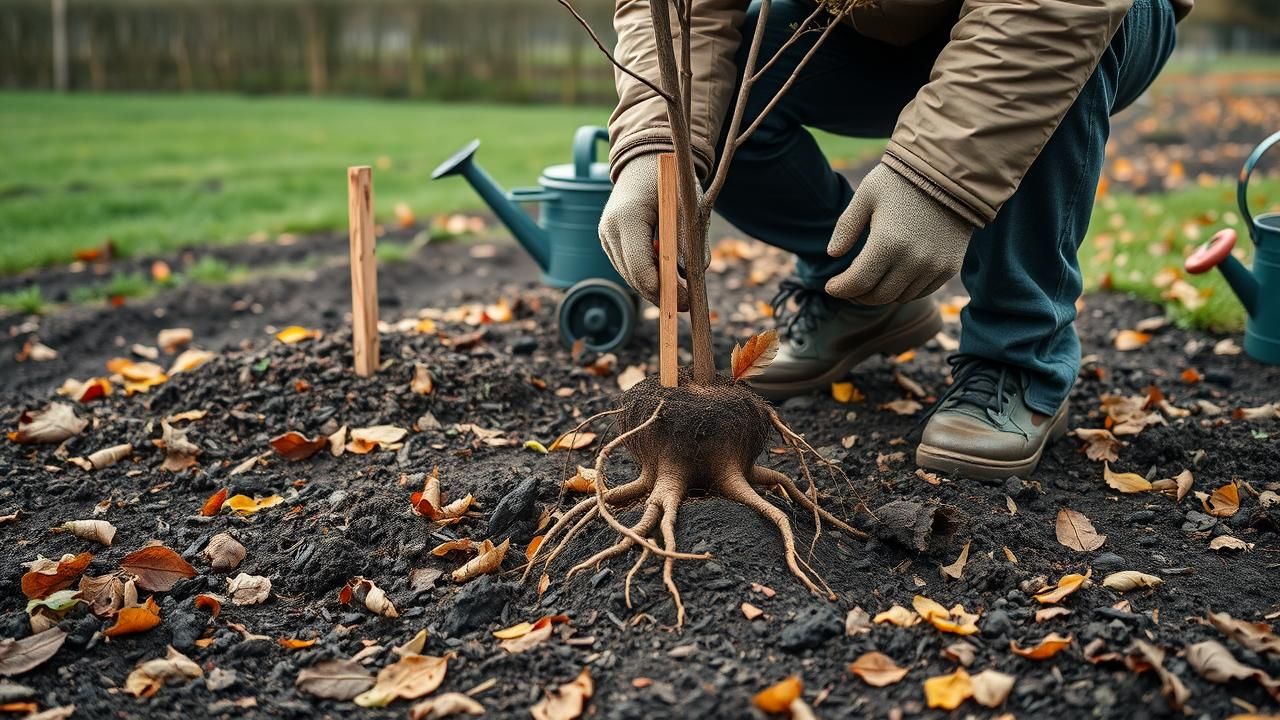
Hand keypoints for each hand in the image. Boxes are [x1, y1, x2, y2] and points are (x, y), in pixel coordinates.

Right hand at [599, 153, 704, 308]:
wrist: (645, 161)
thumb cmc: (671, 179)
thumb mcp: (689, 205)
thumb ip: (691, 238)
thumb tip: (694, 273)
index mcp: (627, 218)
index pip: (640, 268)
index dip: (664, 289)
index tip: (686, 301)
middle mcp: (609, 230)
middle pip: (634, 277)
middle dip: (661, 294)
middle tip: (688, 303)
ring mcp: (605, 237)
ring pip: (630, 276)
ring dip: (655, 286)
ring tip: (681, 289)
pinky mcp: (608, 242)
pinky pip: (628, 268)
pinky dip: (648, 274)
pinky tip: (666, 270)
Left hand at [824, 163, 974, 304]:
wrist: (950, 173)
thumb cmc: (901, 180)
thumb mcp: (865, 195)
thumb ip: (846, 227)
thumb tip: (833, 254)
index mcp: (887, 243)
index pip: (857, 283)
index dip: (840, 289)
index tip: (831, 287)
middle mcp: (913, 260)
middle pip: (878, 296)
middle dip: (857, 295)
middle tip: (848, 288)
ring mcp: (934, 266)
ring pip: (900, 297)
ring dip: (880, 294)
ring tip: (869, 283)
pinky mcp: (949, 267)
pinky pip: (921, 292)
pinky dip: (904, 291)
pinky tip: (893, 279)